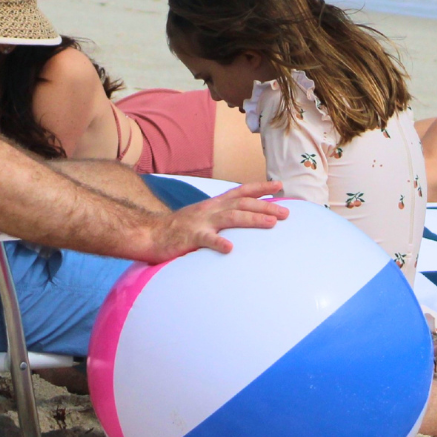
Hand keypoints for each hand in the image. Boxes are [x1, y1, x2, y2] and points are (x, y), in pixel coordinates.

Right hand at [140, 182, 287, 262]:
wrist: (150, 234)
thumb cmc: (179, 229)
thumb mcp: (202, 217)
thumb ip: (221, 217)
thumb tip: (242, 219)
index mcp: (214, 204)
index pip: (241, 191)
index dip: (260, 188)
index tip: (279, 186)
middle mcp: (210, 209)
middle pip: (242, 204)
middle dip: (266, 207)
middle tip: (286, 213)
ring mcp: (201, 222)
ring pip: (231, 218)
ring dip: (252, 219)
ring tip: (271, 224)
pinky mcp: (190, 237)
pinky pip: (206, 240)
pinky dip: (218, 243)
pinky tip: (230, 250)